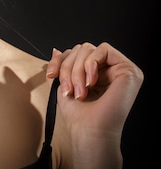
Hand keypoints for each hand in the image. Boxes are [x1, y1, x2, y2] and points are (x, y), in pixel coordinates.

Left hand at [46, 42, 142, 166]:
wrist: (90, 131)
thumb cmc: (79, 115)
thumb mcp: (63, 85)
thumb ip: (61, 67)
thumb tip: (56, 50)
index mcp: (97, 74)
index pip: (76, 54)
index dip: (60, 61)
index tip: (51, 76)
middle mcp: (110, 70)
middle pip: (82, 49)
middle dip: (68, 67)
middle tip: (68, 89)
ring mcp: (121, 70)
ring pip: (90, 49)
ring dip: (77, 69)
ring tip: (79, 90)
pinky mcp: (129, 70)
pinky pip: (104, 49)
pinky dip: (90, 63)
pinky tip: (91, 82)